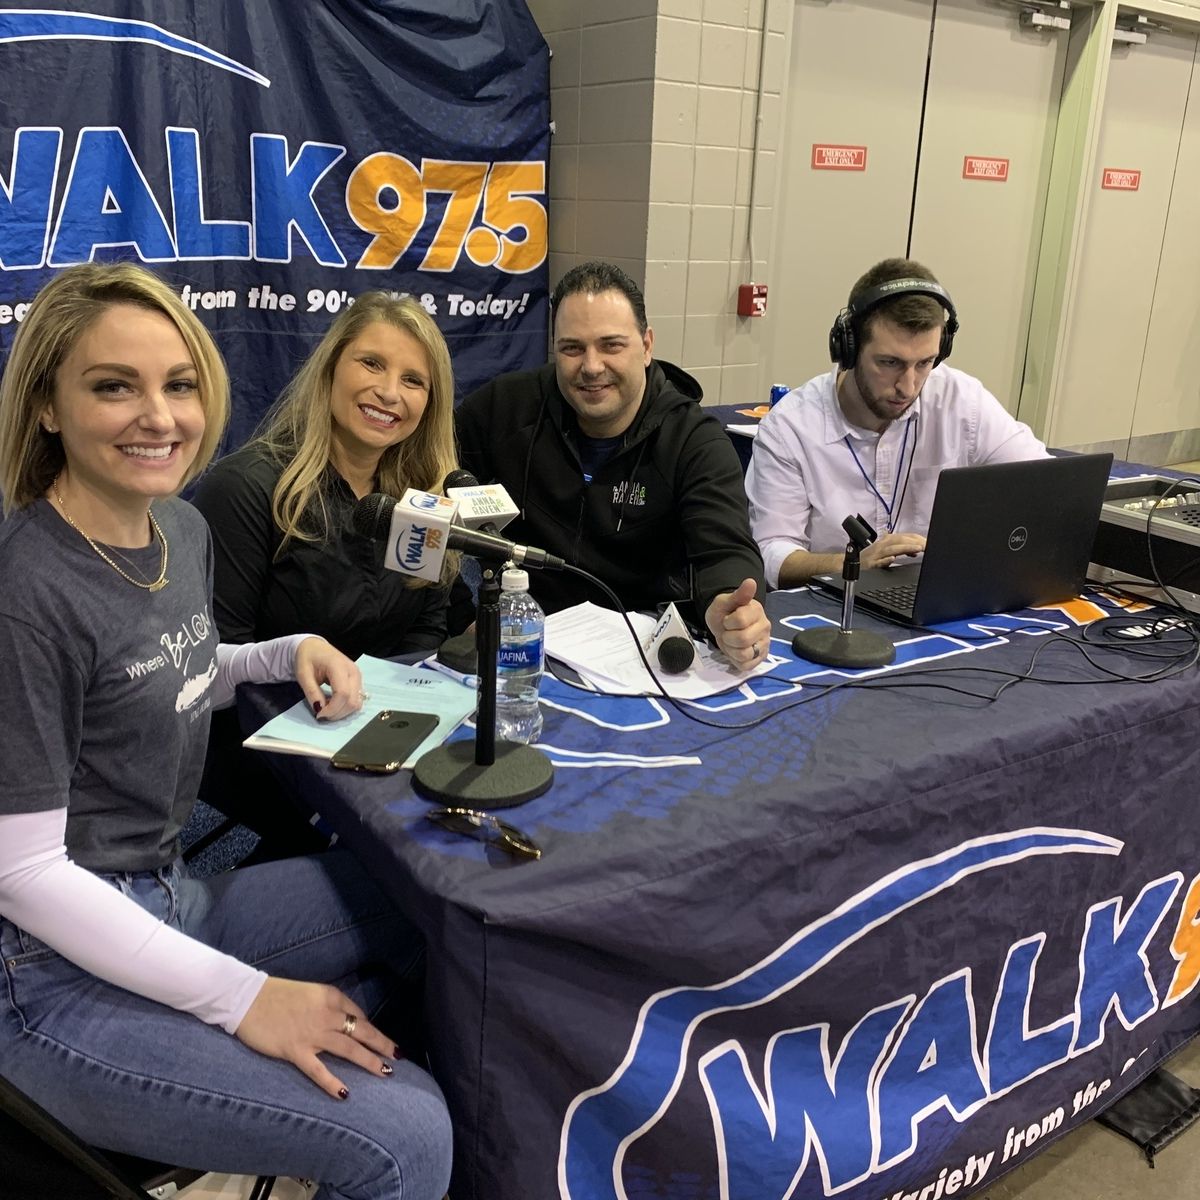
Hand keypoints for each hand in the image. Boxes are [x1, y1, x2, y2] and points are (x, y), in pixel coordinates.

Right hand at [236, 978, 397, 1099]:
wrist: (246, 998)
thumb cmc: (276, 995)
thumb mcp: (309, 993)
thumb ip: (327, 1006)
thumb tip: (345, 1023)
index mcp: (331, 996)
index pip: (358, 1014)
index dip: (370, 1029)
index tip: (376, 1040)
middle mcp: (327, 1014)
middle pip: (362, 1031)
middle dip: (382, 1044)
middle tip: (398, 1055)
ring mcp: (312, 1034)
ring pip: (348, 1049)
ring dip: (369, 1061)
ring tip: (385, 1072)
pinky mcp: (295, 1050)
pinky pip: (319, 1070)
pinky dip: (333, 1083)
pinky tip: (346, 1094)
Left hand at [295, 636, 362, 720]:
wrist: (314, 647)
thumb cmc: (307, 658)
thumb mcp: (303, 674)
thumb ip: (312, 692)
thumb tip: (319, 710)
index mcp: (339, 666)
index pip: (343, 693)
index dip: (332, 709)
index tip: (318, 714)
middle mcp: (353, 672)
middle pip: (352, 701)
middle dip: (337, 713)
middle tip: (321, 713)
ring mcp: (358, 677)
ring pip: (357, 703)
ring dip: (342, 712)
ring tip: (327, 708)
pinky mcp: (358, 682)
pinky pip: (356, 700)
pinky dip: (345, 707)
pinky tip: (333, 704)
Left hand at [705, 578, 771, 668]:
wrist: (723, 625)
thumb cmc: (724, 612)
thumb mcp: (724, 601)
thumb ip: (738, 595)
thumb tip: (750, 581)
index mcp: (757, 611)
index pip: (740, 621)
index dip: (728, 622)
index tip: (727, 619)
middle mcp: (765, 627)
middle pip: (742, 639)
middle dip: (728, 637)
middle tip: (728, 631)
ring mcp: (764, 644)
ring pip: (744, 654)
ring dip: (731, 649)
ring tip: (731, 641)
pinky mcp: (760, 658)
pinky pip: (746, 666)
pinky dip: (735, 660)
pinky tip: (735, 651)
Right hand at [860, 533, 925, 569]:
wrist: (853, 562)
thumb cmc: (871, 557)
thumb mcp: (887, 550)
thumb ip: (902, 550)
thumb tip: (917, 550)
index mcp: (888, 540)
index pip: (907, 536)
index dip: (920, 539)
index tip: (931, 543)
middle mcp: (883, 544)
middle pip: (901, 540)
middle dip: (916, 542)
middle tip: (928, 546)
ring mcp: (876, 554)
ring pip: (892, 548)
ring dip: (905, 548)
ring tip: (918, 549)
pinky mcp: (870, 564)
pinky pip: (878, 562)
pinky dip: (886, 560)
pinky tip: (892, 560)